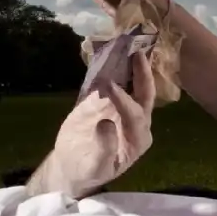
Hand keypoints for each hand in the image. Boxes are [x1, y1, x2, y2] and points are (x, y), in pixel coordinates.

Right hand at [27, 50, 154, 198]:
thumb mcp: (95, 166)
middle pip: (144, 95)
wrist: (72, 167)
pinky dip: (110, 68)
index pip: (135, 115)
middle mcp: (136, 122)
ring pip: (130, 85)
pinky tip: (109, 52)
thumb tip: (106, 124)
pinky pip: (112, 83)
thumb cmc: (87, 171)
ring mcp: (122, 110)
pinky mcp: (107, 102)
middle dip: (142, 74)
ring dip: (129, 66)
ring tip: (127, 44)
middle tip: (138, 53)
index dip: (123, 100)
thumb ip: (104, 148)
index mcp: (138, 139)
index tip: (109, 86)